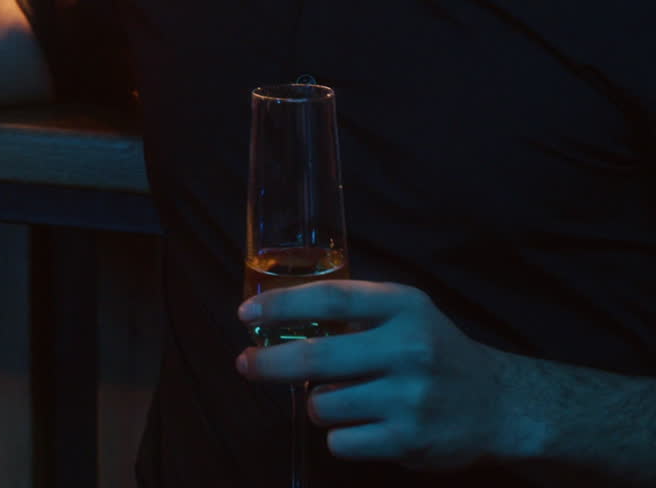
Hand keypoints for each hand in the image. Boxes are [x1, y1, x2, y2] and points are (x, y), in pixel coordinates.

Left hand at [236, 280, 535, 469]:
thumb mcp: (406, 314)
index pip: (330, 299)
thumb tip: (285, 317)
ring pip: (323, 403)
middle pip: (316, 356)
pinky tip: (363, 424)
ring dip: (317, 403)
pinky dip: (340, 435)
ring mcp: (408, 396)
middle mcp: (406, 348)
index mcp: (402, 306)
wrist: (496, 403)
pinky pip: (341, 441)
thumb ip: (357, 312)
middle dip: (270, 362)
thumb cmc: (436, 350)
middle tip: (244, 364)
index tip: (247, 313)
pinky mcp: (407, 440)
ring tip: (340, 398)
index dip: (282, 305)